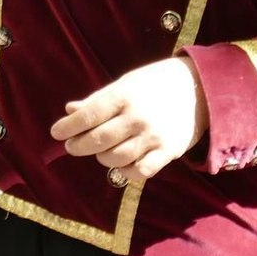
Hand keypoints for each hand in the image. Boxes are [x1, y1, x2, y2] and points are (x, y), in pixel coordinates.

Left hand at [51, 57, 207, 185]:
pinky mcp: (167, 152)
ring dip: (102, 158)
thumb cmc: (155, 83)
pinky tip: (123, 163)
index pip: (88, 115)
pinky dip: (126, 171)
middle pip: (98, 140)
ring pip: (115, 159)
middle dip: (78, 145)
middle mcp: (137, 117)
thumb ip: (98, 100)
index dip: (68, 126)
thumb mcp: (126, 84)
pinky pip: (140, 172)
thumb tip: (69, 109)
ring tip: (100, 151)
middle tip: (71, 146)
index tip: (56, 133)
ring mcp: (153, 136)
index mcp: (124, 95)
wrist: (200, 88)